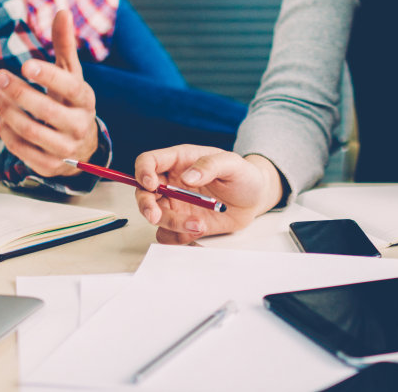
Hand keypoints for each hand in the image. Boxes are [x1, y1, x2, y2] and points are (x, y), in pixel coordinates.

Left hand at [0, 12, 100, 176]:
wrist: (81, 145)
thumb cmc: (69, 100)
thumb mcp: (70, 73)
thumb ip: (64, 44)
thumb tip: (62, 12)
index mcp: (85, 99)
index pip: (70, 87)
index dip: (48, 76)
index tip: (25, 64)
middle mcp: (79, 125)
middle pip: (46, 111)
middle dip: (18, 93)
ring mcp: (65, 148)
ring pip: (31, 132)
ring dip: (6, 112)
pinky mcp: (49, 165)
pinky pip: (21, 150)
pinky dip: (6, 133)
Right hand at [133, 147, 281, 243]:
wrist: (254, 199)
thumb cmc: (244, 175)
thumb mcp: (233, 164)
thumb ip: (210, 165)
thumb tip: (187, 176)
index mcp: (180, 161)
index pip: (149, 161)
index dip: (143, 172)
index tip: (151, 184)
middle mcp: (172, 183)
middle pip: (144, 193)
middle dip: (146, 206)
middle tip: (156, 216)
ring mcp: (176, 205)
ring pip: (156, 217)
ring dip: (171, 224)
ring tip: (198, 224)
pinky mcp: (183, 223)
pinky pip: (168, 235)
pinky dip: (178, 237)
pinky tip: (198, 230)